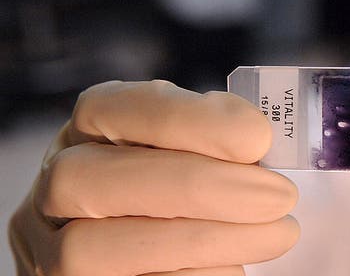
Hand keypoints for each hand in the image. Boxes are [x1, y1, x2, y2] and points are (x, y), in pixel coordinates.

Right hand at [9, 80, 299, 275]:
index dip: (185, 119)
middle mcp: (55, 188)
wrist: (157, 248)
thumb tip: (253, 138)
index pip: (110, 108)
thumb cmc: (183, 189)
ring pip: (93, 247)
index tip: (258, 138)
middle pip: (91, 178)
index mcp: (85, 133)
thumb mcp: (189, 148)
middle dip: (197, 185)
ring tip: (278, 234)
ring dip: (203, 240)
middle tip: (280, 196)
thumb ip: (210, 139)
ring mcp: (51, 248)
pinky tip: (236, 267)